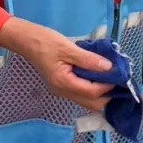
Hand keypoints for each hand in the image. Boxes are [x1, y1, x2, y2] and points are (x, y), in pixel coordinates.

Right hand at [0, 18, 114, 110]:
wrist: (25, 39)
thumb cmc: (44, 41)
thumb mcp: (68, 47)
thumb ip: (89, 59)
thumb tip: (109, 67)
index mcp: (63, 83)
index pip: (93, 92)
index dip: (108, 85)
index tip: (118, 73)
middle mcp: (62, 92)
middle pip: (91, 103)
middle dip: (106, 94)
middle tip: (114, 78)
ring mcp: (60, 91)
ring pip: (86, 100)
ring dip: (99, 92)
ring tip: (107, 76)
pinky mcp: (60, 86)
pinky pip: (80, 93)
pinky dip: (90, 88)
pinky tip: (94, 75)